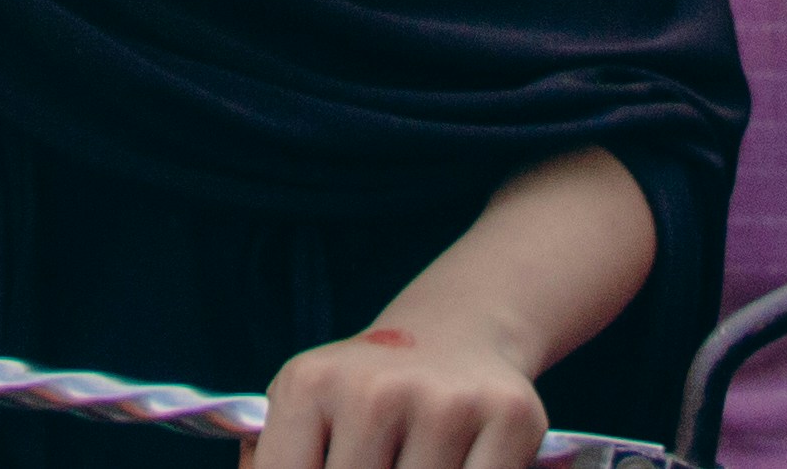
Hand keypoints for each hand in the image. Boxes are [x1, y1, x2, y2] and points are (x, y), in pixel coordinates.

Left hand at [243, 323, 551, 468]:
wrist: (457, 331)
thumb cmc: (365, 393)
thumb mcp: (305, 411)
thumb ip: (274, 460)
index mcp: (308, 386)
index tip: (339, 468)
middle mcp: (375, 390)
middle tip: (383, 460)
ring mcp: (446, 404)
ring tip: (412, 458)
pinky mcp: (512, 417)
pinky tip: (458, 459)